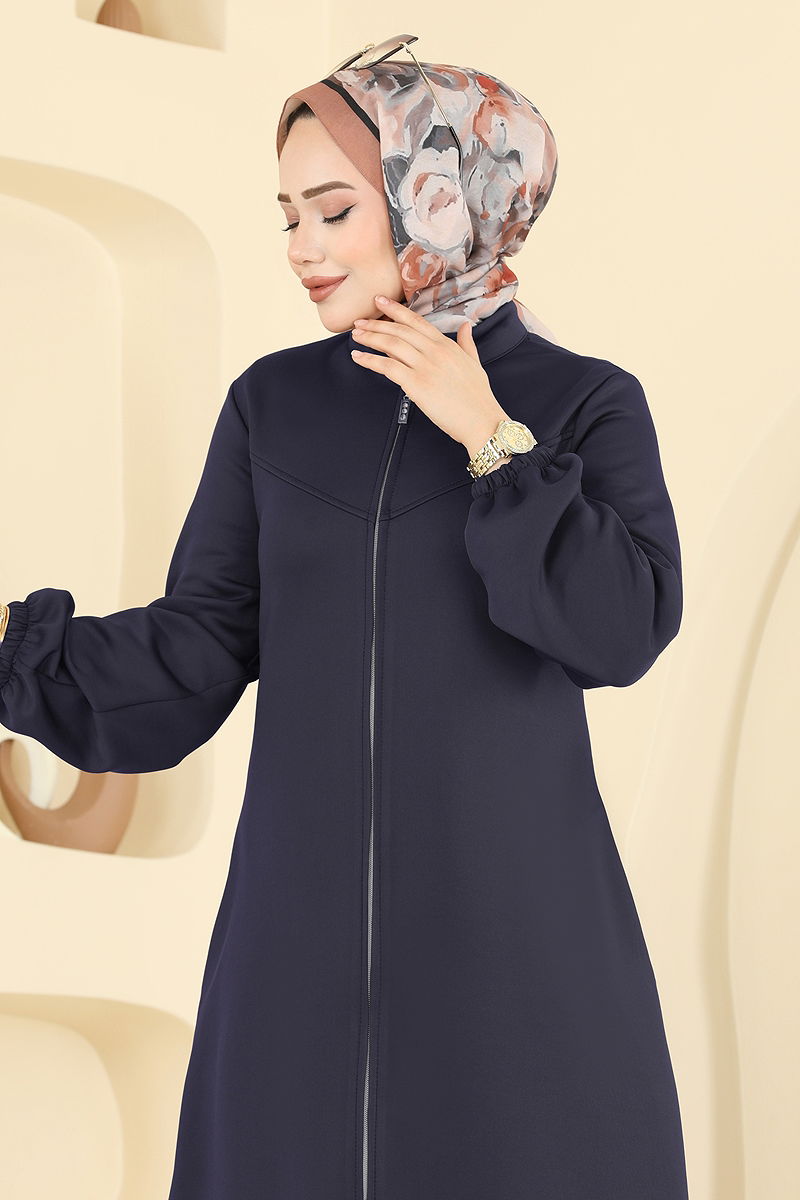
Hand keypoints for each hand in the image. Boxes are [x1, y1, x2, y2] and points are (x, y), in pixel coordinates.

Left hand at [350, 295, 508, 455]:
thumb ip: (467, 343)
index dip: (395, 309)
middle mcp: (435, 351)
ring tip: (356, 335)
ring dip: (370, 338)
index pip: (416, 321)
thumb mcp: (475, 363)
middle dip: (376, 323)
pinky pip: (388, 367)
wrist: (482, 420)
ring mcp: (425, 366)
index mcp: (447, 345)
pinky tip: (358, 357)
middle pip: (400, 330)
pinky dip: (370, 360)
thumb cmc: (478, 397)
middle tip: (359, 321)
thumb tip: (466, 326)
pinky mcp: (417, 384)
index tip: (380, 300)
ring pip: (391, 344)